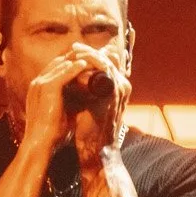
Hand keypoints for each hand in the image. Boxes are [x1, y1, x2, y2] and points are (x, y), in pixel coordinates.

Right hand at [17, 53, 94, 153]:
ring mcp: (40, 84)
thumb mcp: (65, 112)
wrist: (41, 145)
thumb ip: (74, 101)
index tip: (90, 63)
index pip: (57, 67)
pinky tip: (87, 65)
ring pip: (62, 64)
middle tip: (94, 56)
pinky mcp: (46, 88)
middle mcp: (38, 82)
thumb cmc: (53, 134)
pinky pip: (63, 72)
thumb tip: (91, 96)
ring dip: (78, 60)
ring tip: (94, 59)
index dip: (73, 63)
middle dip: (77, 57)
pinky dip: (76, 68)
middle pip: (59, 61)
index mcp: (39, 88)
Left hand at [68, 44, 129, 166]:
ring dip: (89, 54)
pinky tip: (78, 59)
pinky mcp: (113, 92)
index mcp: (117, 89)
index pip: (107, 65)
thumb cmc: (89, 129)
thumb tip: (73, 78)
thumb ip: (86, 90)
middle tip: (73, 47)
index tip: (75, 51)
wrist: (94, 148)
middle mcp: (122, 86)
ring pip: (106, 61)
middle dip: (89, 52)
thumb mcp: (88, 104)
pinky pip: (104, 69)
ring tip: (73, 50)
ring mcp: (120, 88)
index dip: (92, 56)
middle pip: (108, 60)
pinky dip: (91, 61)